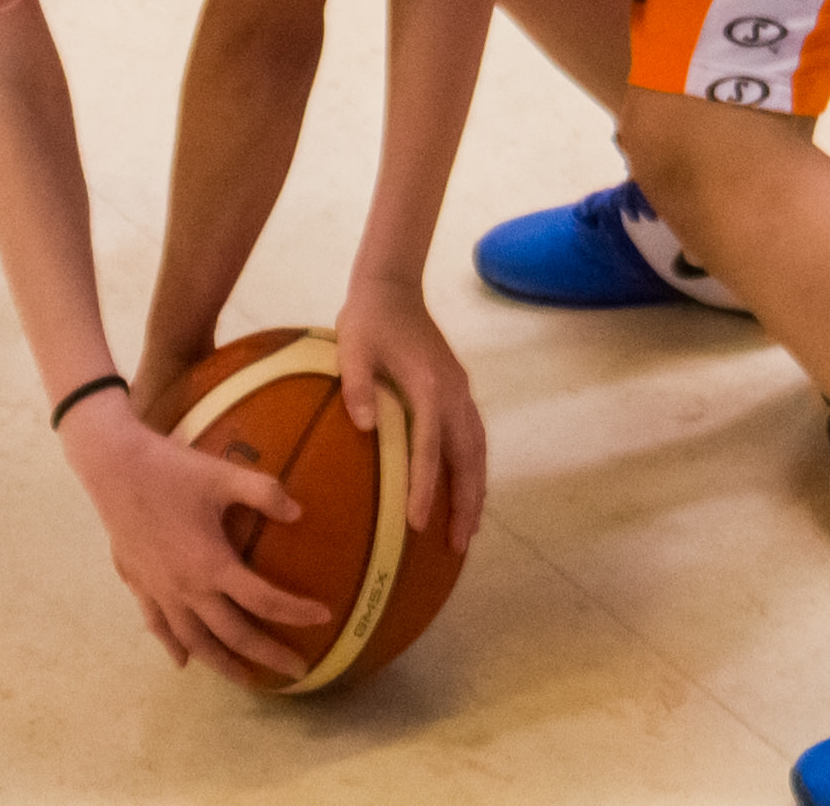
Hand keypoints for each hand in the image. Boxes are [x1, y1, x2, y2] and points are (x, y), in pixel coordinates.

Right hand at [62, 394, 327, 679]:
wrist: (112, 467)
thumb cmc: (171, 470)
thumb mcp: (223, 475)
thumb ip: (264, 492)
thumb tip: (300, 512)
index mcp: (212, 564)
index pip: (262, 600)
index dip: (295, 612)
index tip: (323, 618)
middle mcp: (186, 589)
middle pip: (233, 634)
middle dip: (268, 655)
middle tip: (297, 670)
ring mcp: (160, 592)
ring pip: (195, 642)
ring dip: (223, 664)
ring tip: (246, 679)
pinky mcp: (139, 585)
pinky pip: (158, 626)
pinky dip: (174, 647)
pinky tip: (183, 661)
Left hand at [329, 273, 486, 554]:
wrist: (393, 286)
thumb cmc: (367, 319)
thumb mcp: (352, 347)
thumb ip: (357, 386)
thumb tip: (363, 427)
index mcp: (429, 387)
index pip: (430, 448)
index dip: (426, 487)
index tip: (419, 524)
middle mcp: (453, 392)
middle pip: (469, 457)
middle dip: (466, 502)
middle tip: (457, 545)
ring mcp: (460, 391)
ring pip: (477, 450)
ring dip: (476, 490)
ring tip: (468, 529)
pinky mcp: (458, 389)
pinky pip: (473, 437)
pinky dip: (473, 468)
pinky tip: (464, 489)